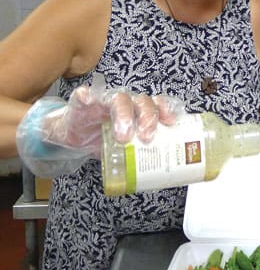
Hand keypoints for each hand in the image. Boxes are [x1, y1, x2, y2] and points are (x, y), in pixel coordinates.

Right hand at [16, 78, 183, 177]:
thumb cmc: (107, 138)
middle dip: (147, 118)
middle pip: (143, 102)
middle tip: (146, 137)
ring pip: (119, 99)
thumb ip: (146, 154)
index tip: (172, 123)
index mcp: (141, 111)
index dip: (167, 110)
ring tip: (123, 134)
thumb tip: (168, 174)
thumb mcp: (128, 148)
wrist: (78, 136)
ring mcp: (105, 102)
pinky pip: (83, 96)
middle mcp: (127, 103)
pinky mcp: (83, 104)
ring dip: (123, 114)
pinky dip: (85, 95)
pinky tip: (87, 98)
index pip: (159, 104)